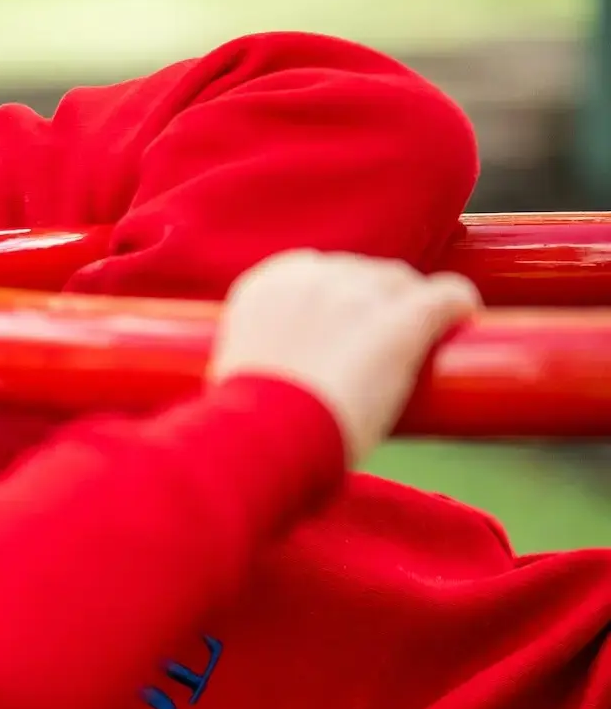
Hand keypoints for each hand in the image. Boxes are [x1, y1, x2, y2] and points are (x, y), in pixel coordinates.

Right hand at [209, 251, 479, 463]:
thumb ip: (269, 347)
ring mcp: (358, 294)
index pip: (317, 270)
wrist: (262, 438)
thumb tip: (292, 367)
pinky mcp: (401, 319)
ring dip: (410, 307)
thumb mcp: (242, 365)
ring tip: (419, 341)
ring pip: (402, 282)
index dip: (337, 300)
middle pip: (363, 273)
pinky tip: (465, 317)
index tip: (346, 327)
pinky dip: (458, 303)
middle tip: (379, 345)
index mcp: (267, 284)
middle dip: (374, 303)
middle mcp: (312, 276)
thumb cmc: (249, 420)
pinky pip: (446, 294)